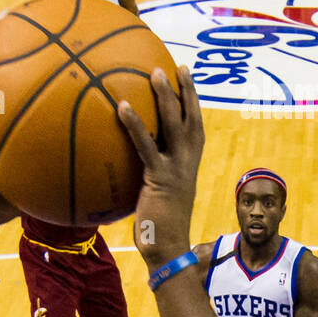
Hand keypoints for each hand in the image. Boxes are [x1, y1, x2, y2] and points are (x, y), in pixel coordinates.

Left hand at [118, 65, 203, 267]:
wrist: (168, 250)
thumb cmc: (160, 231)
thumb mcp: (158, 200)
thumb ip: (150, 181)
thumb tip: (130, 174)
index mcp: (189, 167)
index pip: (195, 128)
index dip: (193, 104)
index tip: (187, 82)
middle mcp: (187, 163)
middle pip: (190, 119)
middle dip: (186, 91)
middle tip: (176, 67)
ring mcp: (175, 169)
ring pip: (173, 125)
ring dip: (165, 97)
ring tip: (154, 73)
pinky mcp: (159, 177)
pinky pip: (145, 145)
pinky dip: (134, 124)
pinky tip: (122, 106)